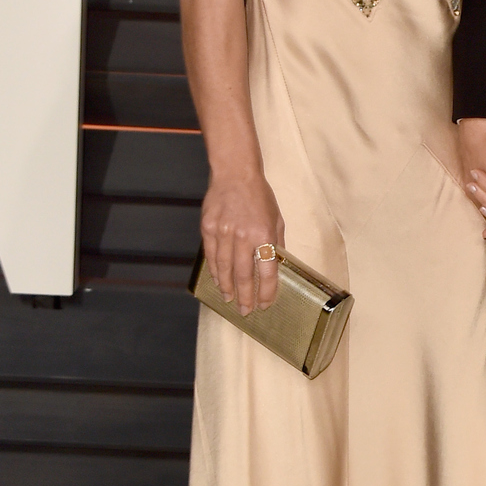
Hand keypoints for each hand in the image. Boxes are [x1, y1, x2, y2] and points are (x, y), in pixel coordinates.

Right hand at [201, 169, 284, 314]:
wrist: (235, 174)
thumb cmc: (259, 196)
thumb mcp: (277, 219)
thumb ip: (276, 243)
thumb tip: (276, 267)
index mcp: (264, 234)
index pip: (266, 271)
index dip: (266, 291)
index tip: (265, 304)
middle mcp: (243, 236)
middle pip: (243, 275)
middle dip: (245, 296)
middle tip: (246, 311)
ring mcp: (223, 232)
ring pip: (224, 268)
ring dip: (227, 287)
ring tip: (229, 299)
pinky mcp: (208, 228)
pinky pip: (211, 256)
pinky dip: (214, 271)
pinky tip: (217, 280)